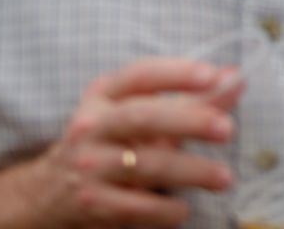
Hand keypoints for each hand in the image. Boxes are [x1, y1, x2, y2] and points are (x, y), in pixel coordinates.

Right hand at [22, 58, 239, 227]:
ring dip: (191, 172)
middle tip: (227, 129)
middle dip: (189, 121)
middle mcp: (91, 126)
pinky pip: (136, 207)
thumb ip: (190, 98)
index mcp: (103, 94)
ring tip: (224, 178)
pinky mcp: (91, 203)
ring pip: (145, 165)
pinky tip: (183, 210)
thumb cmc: (109, 143)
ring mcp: (88, 166)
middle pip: (142, 118)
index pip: (140, 75)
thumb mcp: (140, 114)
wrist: (47, 192)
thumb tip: (236, 78)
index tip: (212, 75)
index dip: (176, 73)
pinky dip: (165, 210)